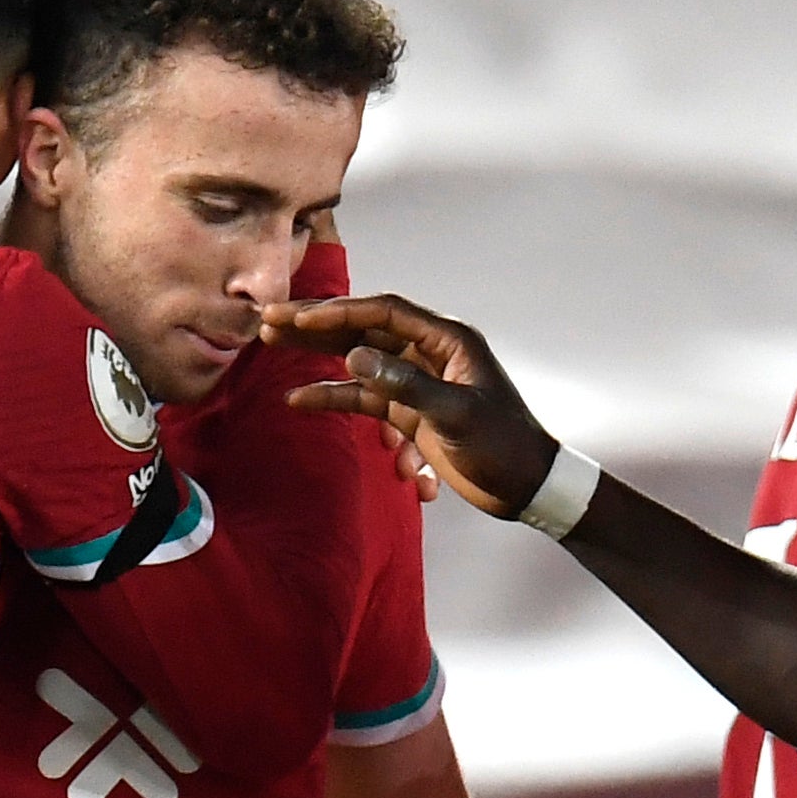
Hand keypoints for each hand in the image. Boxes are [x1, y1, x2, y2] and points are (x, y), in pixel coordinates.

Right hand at [261, 295, 557, 518]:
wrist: (525, 486)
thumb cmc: (503, 445)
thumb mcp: (455, 414)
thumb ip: (405, 384)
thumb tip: (354, 356)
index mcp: (447, 340)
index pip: (384, 312)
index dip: (339, 312)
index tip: (299, 318)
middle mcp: (428, 353)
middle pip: (364, 329)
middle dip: (317, 325)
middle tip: (271, 319)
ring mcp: (416, 382)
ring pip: (358, 359)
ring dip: (318, 355)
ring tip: (272, 343)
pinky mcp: (409, 412)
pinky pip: (364, 397)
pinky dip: (335, 397)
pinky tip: (299, 400)